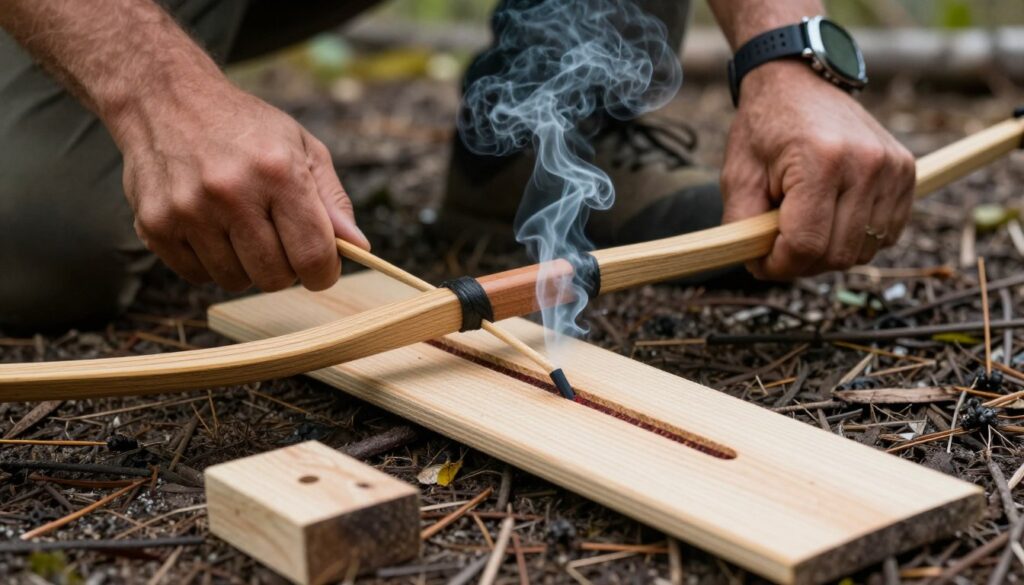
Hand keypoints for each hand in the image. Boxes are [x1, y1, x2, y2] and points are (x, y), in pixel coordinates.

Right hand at [110, 77, 367, 291]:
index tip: (321, 267)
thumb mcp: (302, 148)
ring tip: (240, 226)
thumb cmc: (245, 127)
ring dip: (245, 265)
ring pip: (235, 281)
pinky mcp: (155, 224)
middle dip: (284, 269)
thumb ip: (333, 201)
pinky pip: (196, 276)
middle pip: (274, 277)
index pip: (312, 255)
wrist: (166, 99)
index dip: (324, 272)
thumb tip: (358, 247)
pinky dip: (210, 262)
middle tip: (277, 239)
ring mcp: (188, 210)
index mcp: (278, 172)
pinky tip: (210, 227)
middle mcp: (231, 192)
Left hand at [720, 61, 915, 279]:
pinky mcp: (907, 172)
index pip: (806, 245)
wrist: (799, 82)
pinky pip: (885, 235)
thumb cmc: (764, 127)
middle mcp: (866, 164)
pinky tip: (831, 215)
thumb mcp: (738, 175)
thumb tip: (757, 266)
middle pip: (837, 255)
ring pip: (863, 252)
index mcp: (821, 161)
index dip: (778, 265)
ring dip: (829, 251)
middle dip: (801, 262)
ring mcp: (892, 168)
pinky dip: (856, 237)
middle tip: (776, 242)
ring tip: (804, 221)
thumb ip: (743, 226)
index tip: (759, 259)